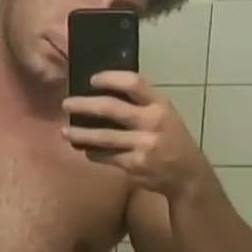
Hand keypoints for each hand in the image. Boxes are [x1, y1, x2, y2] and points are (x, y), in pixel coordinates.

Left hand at [62, 71, 205, 197]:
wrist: (187, 174)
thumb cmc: (171, 139)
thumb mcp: (165, 115)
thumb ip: (141, 105)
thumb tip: (103, 94)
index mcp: (160, 105)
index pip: (133, 83)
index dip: (110, 78)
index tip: (92, 80)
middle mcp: (152, 122)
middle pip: (111, 108)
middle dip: (84, 105)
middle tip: (66, 104)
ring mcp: (142, 145)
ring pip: (103, 137)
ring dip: (80, 134)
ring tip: (65, 132)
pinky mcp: (134, 165)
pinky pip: (105, 157)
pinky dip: (93, 153)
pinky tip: (86, 150)